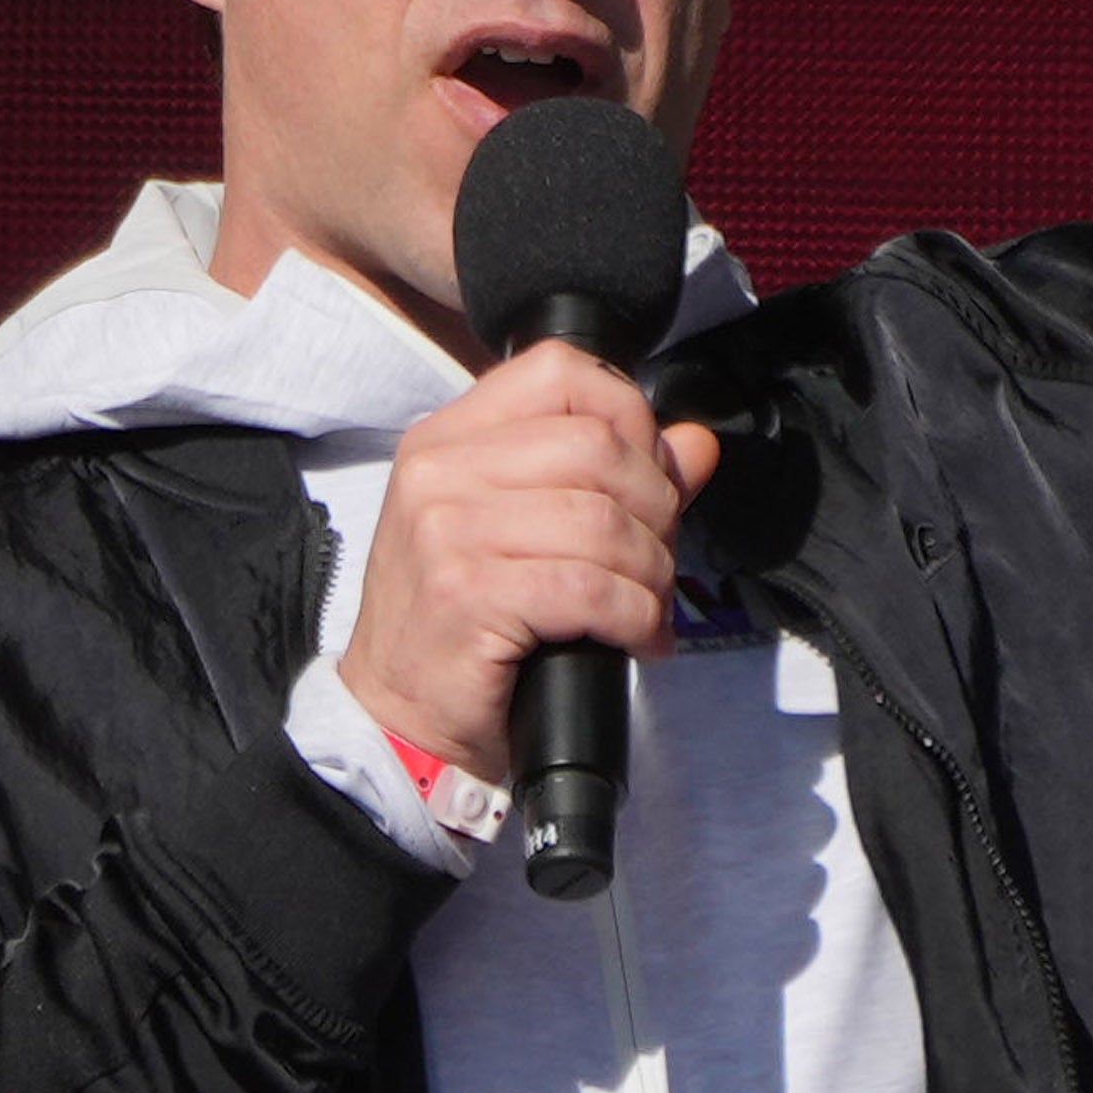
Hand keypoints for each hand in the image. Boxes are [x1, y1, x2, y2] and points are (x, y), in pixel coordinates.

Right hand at [337, 344, 721, 789]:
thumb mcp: (523, 532)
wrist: (398, 720)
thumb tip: (695, 444)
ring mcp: (445, 532)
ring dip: (651, 573)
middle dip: (656, 508)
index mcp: (447, 439)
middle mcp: (438, 473)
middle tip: (656, 561)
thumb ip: (609, 478)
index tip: (648, 479)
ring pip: (603, 521)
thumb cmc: (461, 626)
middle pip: (597, 447)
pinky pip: (589, 588)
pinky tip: (637, 638)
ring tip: (648, 606)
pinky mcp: (465, 595)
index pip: (560, 372)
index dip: (629, 417)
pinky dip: (634, 616)